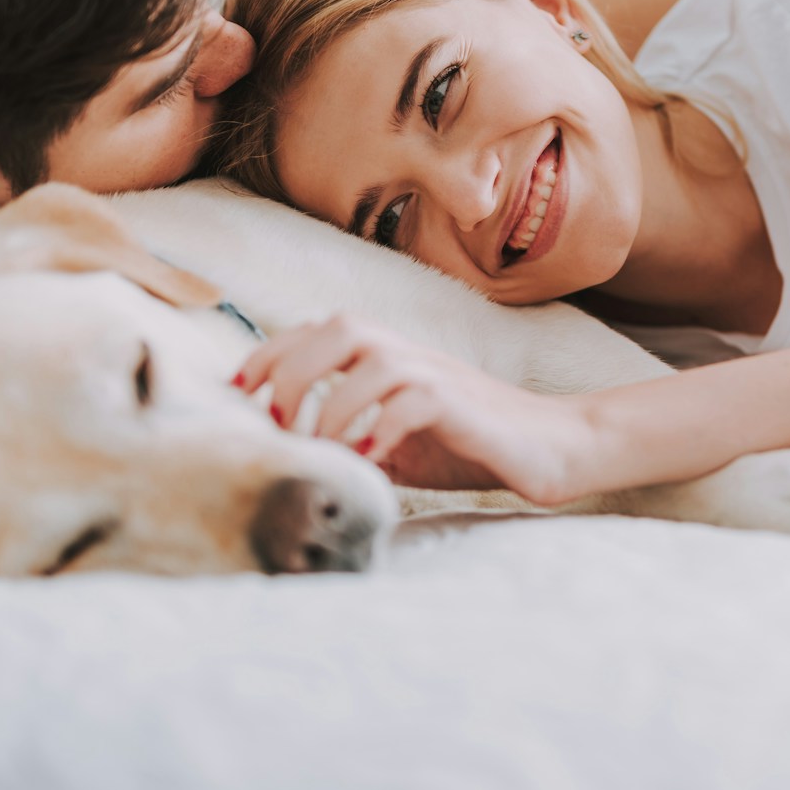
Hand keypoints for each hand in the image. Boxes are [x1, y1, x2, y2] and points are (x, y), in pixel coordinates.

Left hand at [235, 316, 600, 504]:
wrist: (553, 447)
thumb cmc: (473, 443)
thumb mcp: (398, 446)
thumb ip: (352, 442)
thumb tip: (295, 461)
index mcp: (388, 356)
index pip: (316, 331)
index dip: (269, 353)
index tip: (236, 393)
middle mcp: (409, 353)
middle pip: (337, 328)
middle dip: (292, 371)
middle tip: (278, 425)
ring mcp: (438, 374)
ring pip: (370, 356)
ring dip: (332, 403)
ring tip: (323, 446)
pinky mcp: (463, 403)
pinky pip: (414, 398)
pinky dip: (382, 426)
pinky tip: (372, 456)